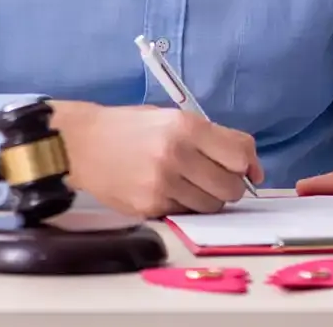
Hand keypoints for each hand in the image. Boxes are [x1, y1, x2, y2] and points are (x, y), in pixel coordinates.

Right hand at [49, 101, 263, 217]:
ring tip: (190, 184)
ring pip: (211, 206)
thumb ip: (213, 138)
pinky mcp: (149, 207)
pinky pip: (185, 214)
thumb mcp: (174, 117)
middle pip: (230, 186)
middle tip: (216, 177)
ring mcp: (162, 185)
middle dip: (231, 184)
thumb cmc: (131, 128)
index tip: (247, 168)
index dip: (249, 163)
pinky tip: (170, 191)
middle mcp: (176, 156)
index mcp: (186, 127)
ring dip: (209, 198)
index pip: (240, 154)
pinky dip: (186, 207)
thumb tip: (250, 165)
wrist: (82, 144)